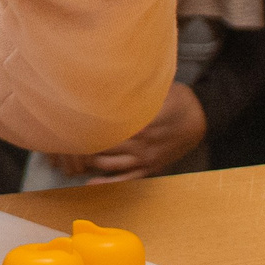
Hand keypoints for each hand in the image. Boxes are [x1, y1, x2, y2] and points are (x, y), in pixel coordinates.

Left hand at [78, 84, 206, 180]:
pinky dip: (107, 183)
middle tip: (62, 141)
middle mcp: (141, 142)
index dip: (87, 126)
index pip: (108, 126)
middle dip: (82, 144)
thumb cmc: (179, 99)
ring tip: (70, 158)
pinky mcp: (148, 168)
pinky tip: (90, 184)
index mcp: (142, 121)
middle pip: (104, 145)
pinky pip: (125, 179)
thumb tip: (112, 80)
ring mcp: (144, 158)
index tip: (68, 124)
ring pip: (110, 164)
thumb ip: (138, 89)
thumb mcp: (161, 88)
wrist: (202, 119)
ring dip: (89, 162)